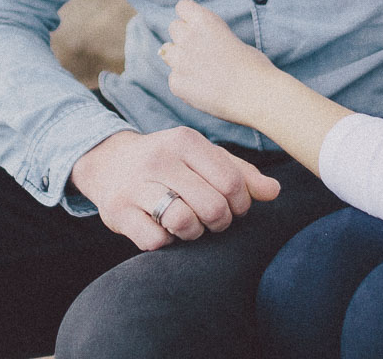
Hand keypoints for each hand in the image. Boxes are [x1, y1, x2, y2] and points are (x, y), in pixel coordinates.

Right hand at [69, 127, 279, 250]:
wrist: (108, 162)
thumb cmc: (168, 162)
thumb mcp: (202, 157)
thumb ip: (240, 173)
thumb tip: (274, 192)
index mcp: (185, 140)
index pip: (232, 181)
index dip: (241, 205)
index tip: (233, 208)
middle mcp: (160, 158)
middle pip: (212, 206)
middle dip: (220, 222)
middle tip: (212, 220)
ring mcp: (136, 185)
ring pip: (184, 222)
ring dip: (194, 233)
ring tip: (188, 225)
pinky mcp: (119, 211)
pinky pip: (156, 241)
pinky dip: (166, 242)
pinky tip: (163, 230)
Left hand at [161, 0, 282, 124]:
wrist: (254, 94)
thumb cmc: (252, 66)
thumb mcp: (232, 39)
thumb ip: (210, 37)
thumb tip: (199, 45)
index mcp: (204, 21)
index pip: (182, 7)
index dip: (189, 16)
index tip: (196, 25)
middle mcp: (188, 37)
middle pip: (174, 28)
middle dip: (184, 36)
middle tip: (201, 50)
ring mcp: (180, 61)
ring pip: (168, 53)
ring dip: (180, 59)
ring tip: (200, 71)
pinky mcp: (177, 83)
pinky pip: (174, 78)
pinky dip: (185, 83)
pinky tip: (203, 89)